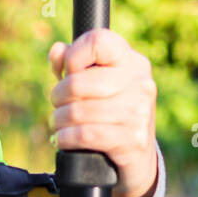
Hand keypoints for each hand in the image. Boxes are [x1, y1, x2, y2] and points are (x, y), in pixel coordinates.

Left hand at [48, 28, 157, 196]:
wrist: (138, 155)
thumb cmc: (110, 111)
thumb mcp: (94, 82)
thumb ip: (72, 63)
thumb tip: (57, 50)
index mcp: (131, 61)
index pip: (98, 41)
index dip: (74, 56)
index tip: (69, 72)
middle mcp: (140, 82)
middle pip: (78, 82)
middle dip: (58, 96)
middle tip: (57, 105)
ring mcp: (139, 111)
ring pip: (78, 111)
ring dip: (58, 120)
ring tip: (59, 123)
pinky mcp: (133, 139)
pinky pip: (85, 134)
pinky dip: (65, 138)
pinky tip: (62, 139)